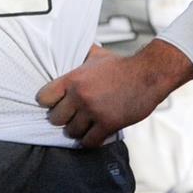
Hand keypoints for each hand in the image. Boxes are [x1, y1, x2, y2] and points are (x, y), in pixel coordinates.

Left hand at [37, 41, 192, 147]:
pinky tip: (93, 135)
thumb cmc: (122, 65)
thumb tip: (68, 51)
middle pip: (56, 118)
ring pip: (72, 131)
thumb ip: (79, 57)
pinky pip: (89, 141)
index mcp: (73, 78)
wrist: (148, 75)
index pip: (44, 97)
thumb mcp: (95, 55)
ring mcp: (93, 111)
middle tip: (69, 117)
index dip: (48, 102)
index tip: (54, 104)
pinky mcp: (108, 124)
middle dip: (62, 119)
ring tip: (82, 126)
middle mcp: (80, 96)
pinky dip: (89, 140)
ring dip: (76, 131)